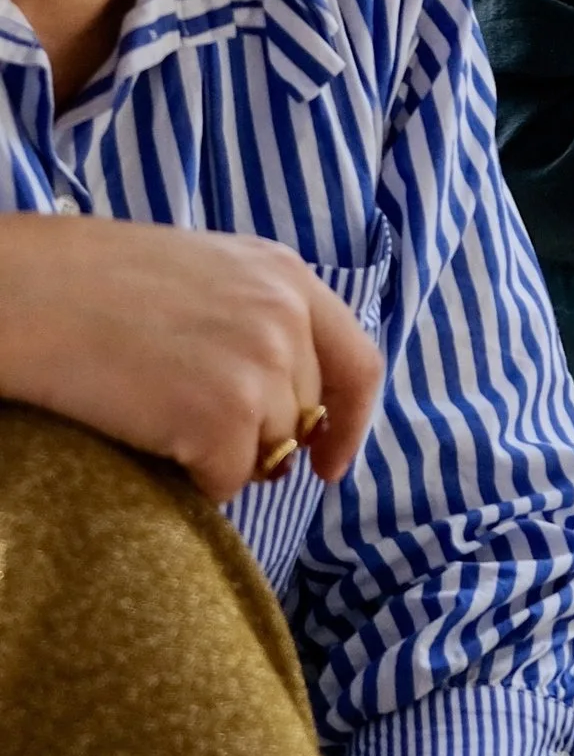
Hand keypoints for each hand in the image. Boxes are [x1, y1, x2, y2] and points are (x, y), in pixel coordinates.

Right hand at [0, 217, 384, 499]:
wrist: (27, 294)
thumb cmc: (92, 283)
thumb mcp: (203, 274)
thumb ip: (257, 318)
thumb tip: (289, 401)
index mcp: (286, 275)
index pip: (358, 362)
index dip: (350, 421)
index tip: (328, 460)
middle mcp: (286, 318)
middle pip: (302, 416)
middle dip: (258, 438)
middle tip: (188, 424)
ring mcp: (260, 368)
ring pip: (266, 453)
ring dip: (219, 455)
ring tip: (156, 413)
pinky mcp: (225, 418)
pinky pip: (228, 481)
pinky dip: (192, 479)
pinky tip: (147, 437)